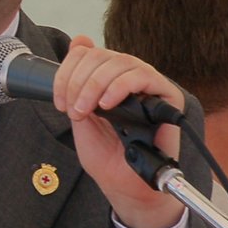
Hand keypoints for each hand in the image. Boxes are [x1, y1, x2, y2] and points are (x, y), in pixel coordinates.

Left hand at [52, 36, 185, 227]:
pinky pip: (144, 76)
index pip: (86, 52)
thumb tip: (78, 42)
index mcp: (106, 79)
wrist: (125, 185)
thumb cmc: (106, 154)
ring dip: (94, 84)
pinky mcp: (168, 95)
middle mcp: (128, 77)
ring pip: (121, 61)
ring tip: (88, 111)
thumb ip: (75, 84)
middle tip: (73, 109)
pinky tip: (107, 105)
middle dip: (77, 80)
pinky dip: (120, 86)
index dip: (66, 71)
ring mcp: (149, 84)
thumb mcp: (80, 115)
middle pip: (100, 55)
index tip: (59, 101)